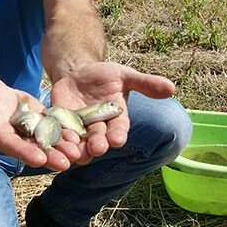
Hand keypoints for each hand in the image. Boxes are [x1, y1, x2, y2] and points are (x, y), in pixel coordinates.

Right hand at [0, 82, 81, 170]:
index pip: (12, 146)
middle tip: (67, 163)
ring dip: (63, 147)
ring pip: (49, 140)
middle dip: (50, 156)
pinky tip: (83, 136)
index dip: (25, 152)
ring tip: (79, 153)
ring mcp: (30, 131)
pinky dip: (68, 131)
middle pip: (35, 147)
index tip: (38, 159)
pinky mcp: (41, 121)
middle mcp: (16, 137)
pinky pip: (56, 127)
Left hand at [50, 62, 175, 163]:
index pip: (119, 129)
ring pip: (79, 144)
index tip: (117, 140)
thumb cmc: (105, 76)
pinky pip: (59, 135)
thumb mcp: (124, 75)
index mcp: (116, 118)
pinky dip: (57, 139)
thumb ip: (145, 83)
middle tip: (97, 148)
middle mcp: (99, 128)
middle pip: (99, 139)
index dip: (118, 135)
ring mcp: (79, 128)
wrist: (77, 73)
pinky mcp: (60, 125)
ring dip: (77, 149)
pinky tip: (55, 142)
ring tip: (75, 153)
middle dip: (98, 144)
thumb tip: (172, 88)